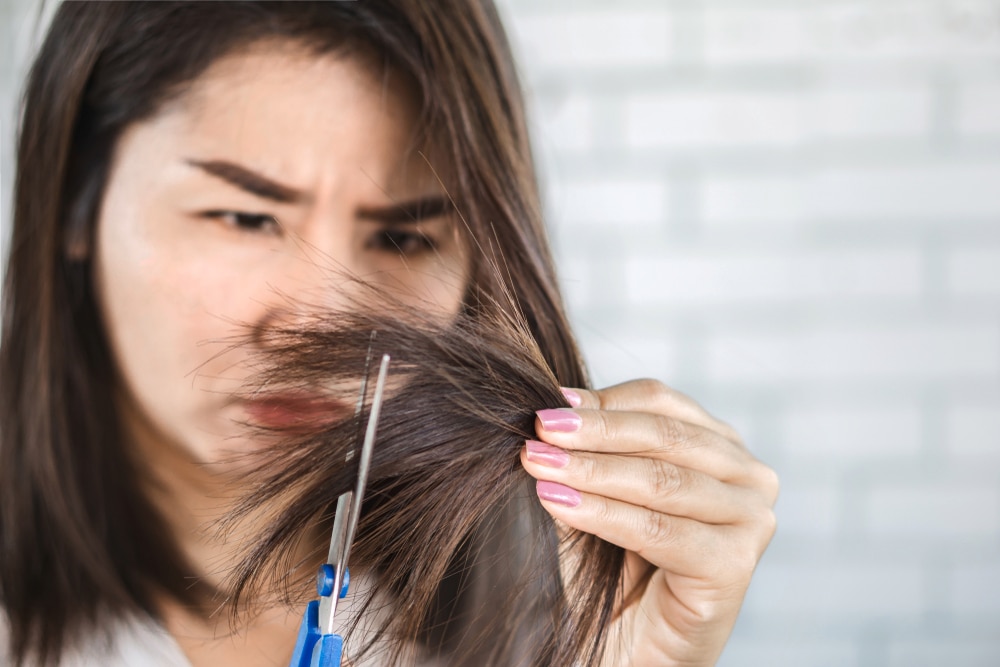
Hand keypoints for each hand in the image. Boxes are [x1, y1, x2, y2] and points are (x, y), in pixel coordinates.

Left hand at [520, 379, 777, 665]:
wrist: (628, 651)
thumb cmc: (616, 571)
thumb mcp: (593, 496)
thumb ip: (583, 454)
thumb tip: (554, 406)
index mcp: (719, 446)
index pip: (660, 402)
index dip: (602, 402)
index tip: (546, 406)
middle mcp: (748, 475)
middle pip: (663, 435)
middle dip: (593, 432)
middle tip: (538, 429)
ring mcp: (751, 518)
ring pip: (660, 480)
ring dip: (591, 469)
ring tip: (538, 463)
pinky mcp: (736, 564)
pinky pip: (659, 529)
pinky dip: (603, 513)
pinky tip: (558, 502)